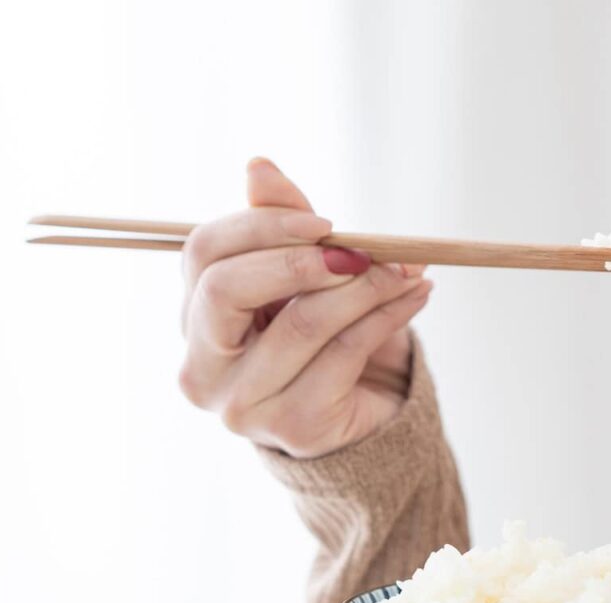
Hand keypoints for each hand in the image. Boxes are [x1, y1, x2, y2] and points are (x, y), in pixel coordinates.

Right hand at [178, 157, 433, 457]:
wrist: (359, 409)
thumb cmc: (321, 335)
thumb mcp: (301, 275)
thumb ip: (280, 224)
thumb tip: (258, 166)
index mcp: (194, 317)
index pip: (203, 254)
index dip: (263, 226)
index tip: (325, 221)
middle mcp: (203, 367)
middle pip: (228, 289)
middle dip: (300, 258)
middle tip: (359, 248)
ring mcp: (243, 404)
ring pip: (301, 322)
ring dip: (364, 284)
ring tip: (407, 267)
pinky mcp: (295, 428)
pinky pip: (345, 353)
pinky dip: (387, 315)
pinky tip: (416, 294)